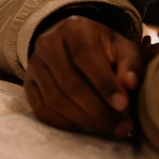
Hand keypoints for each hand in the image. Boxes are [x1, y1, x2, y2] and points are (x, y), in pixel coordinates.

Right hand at [25, 16, 144, 139]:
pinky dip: (65, 123)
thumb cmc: (103, 49)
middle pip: (69, 83)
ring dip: (84, 120)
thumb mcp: (123, 49)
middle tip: (121, 127)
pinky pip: (42, 109)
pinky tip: (85, 127)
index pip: (85, 56)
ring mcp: (34, 64)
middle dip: (98, 110)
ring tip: (109, 129)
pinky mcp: (28, 84)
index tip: (123, 105)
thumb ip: (130, 65)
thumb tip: (130, 84)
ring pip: (55, 99)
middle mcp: (47, 44)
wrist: (70, 46)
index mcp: (74, 29)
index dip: (104, 83)